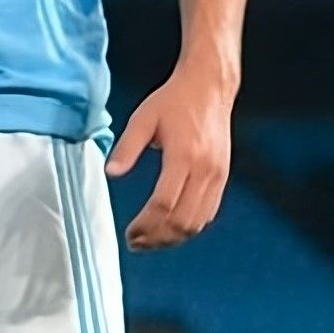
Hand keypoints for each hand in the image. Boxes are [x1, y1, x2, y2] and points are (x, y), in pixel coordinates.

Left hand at [107, 63, 236, 250]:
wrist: (209, 88)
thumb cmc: (173, 101)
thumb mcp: (142, 118)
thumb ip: (127, 148)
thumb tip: (111, 174)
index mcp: (183, 157)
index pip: (164, 204)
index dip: (145, 224)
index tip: (129, 233)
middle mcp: (204, 171)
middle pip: (183, 221)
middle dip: (159, 238)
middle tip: (137, 244)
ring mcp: (217, 176)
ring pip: (198, 222)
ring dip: (174, 237)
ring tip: (151, 241)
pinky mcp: (223, 176)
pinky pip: (209, 212)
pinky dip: (191, 226)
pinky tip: (172, 228)